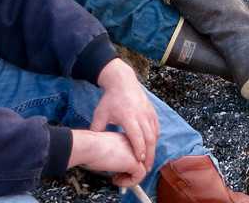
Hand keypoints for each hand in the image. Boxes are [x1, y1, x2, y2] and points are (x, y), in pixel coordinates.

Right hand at [69, 130, 146, 186]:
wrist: (89, 146)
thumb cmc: (91, 147)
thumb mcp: (106, 149)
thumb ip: (115, 154)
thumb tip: (117, 165)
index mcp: (127, 138)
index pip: (135, 153)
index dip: (127, 164)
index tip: (117, 171)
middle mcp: (134, 143)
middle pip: (140, 161)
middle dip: (130, 172)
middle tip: (117, 176)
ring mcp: (136, 152)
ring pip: (142, 169)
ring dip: (129, 178)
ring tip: (116, 179)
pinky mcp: (135, 161)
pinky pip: (139, 176)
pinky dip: (129, 182)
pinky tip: (116, 180)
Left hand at [91, 59, 159, 173]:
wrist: (122, 81)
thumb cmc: (110, 99)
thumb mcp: (99, 114)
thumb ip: (97, 130)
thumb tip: (92, 145)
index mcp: (129, 117)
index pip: (137, 137)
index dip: (139, 150)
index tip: (140, 162)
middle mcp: (141, 115)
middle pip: (149, 137)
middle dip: (150, 154)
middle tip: (148, 167)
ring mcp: (148, 112)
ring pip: (155, 133)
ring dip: (153, 147)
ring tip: (150, 160)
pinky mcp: (152, 111)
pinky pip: (156, 127)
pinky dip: (155, 138)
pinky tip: (152, 145)